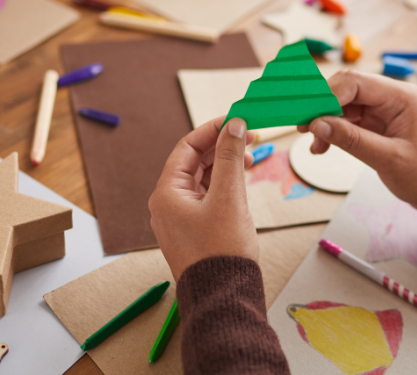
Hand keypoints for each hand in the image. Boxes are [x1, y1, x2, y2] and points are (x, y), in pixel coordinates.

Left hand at [149, 117, 257, 280]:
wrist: (223, 296)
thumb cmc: (222, 251)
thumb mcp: (229, 198)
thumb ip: (230, 157)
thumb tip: (233, 125)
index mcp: (167, 194)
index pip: (186, 148)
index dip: (212, 130)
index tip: (236, 119)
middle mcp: (168, 204)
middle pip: (194, 162)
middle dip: (221, 146)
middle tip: (249, 135)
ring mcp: (181, 218)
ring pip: (202, 179)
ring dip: (225, 165)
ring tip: (250, 158)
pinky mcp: (195, 230)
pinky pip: (207, 197)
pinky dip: (225, 184)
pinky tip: (242, 180)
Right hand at [298, 70, 416, 216]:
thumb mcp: (388, 159)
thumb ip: (352, 140)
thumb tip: (317, 124)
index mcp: (402, 97)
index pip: (355, 82)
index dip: (327, 96)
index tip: (308, 118)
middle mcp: (391, 96)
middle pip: (345, 89)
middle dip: (322, 107)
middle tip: (302, 128)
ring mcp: (383, 108)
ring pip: (342, 104)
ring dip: (324, 122)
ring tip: (314, 145)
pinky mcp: (376, 121)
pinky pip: (347, 119)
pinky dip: (332, 131)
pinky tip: (321, 147)